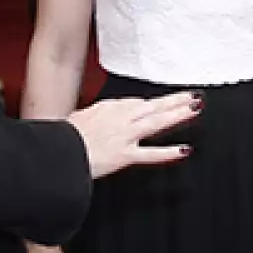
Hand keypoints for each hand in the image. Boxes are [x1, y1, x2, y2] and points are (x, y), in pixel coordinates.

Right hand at [67, 92, 201, 178]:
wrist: (57, 151)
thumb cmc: (62, 137)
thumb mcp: (78, 119)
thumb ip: (92, 117)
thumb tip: (92, 118)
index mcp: (109, 108)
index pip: (137, 103)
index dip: (153, 104)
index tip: (165, 102)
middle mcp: (120, 118)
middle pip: (153, 106)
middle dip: (175, 101)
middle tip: (193, 96)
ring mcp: (125, 135)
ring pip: (157, 122)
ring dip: (177, 114)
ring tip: (195, 109)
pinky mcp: (125, 155)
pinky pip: (151, 153)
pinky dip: (169, 152)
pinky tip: (184, 150)